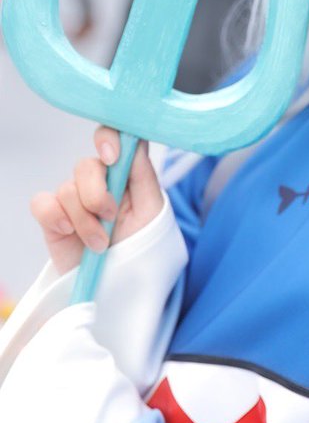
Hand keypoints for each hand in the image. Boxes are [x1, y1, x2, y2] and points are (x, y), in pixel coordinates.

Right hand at [31, 128, 162, 275]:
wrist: (121, 283)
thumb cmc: (141, 244)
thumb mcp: (152, 211)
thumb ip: (143, 175)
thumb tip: (136, 139)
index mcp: (123, 174)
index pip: (111, 139)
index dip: (107, 139)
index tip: (111, 157)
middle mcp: (97, 182)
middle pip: (86, 165)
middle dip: (97, 194)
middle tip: (111, 217)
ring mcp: (73, 199)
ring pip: (67, 189)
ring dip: (85, 221)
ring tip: (101, 245)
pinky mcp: (53, 217)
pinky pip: (42, 203)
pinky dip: (55, 217)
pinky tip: (68, 232)